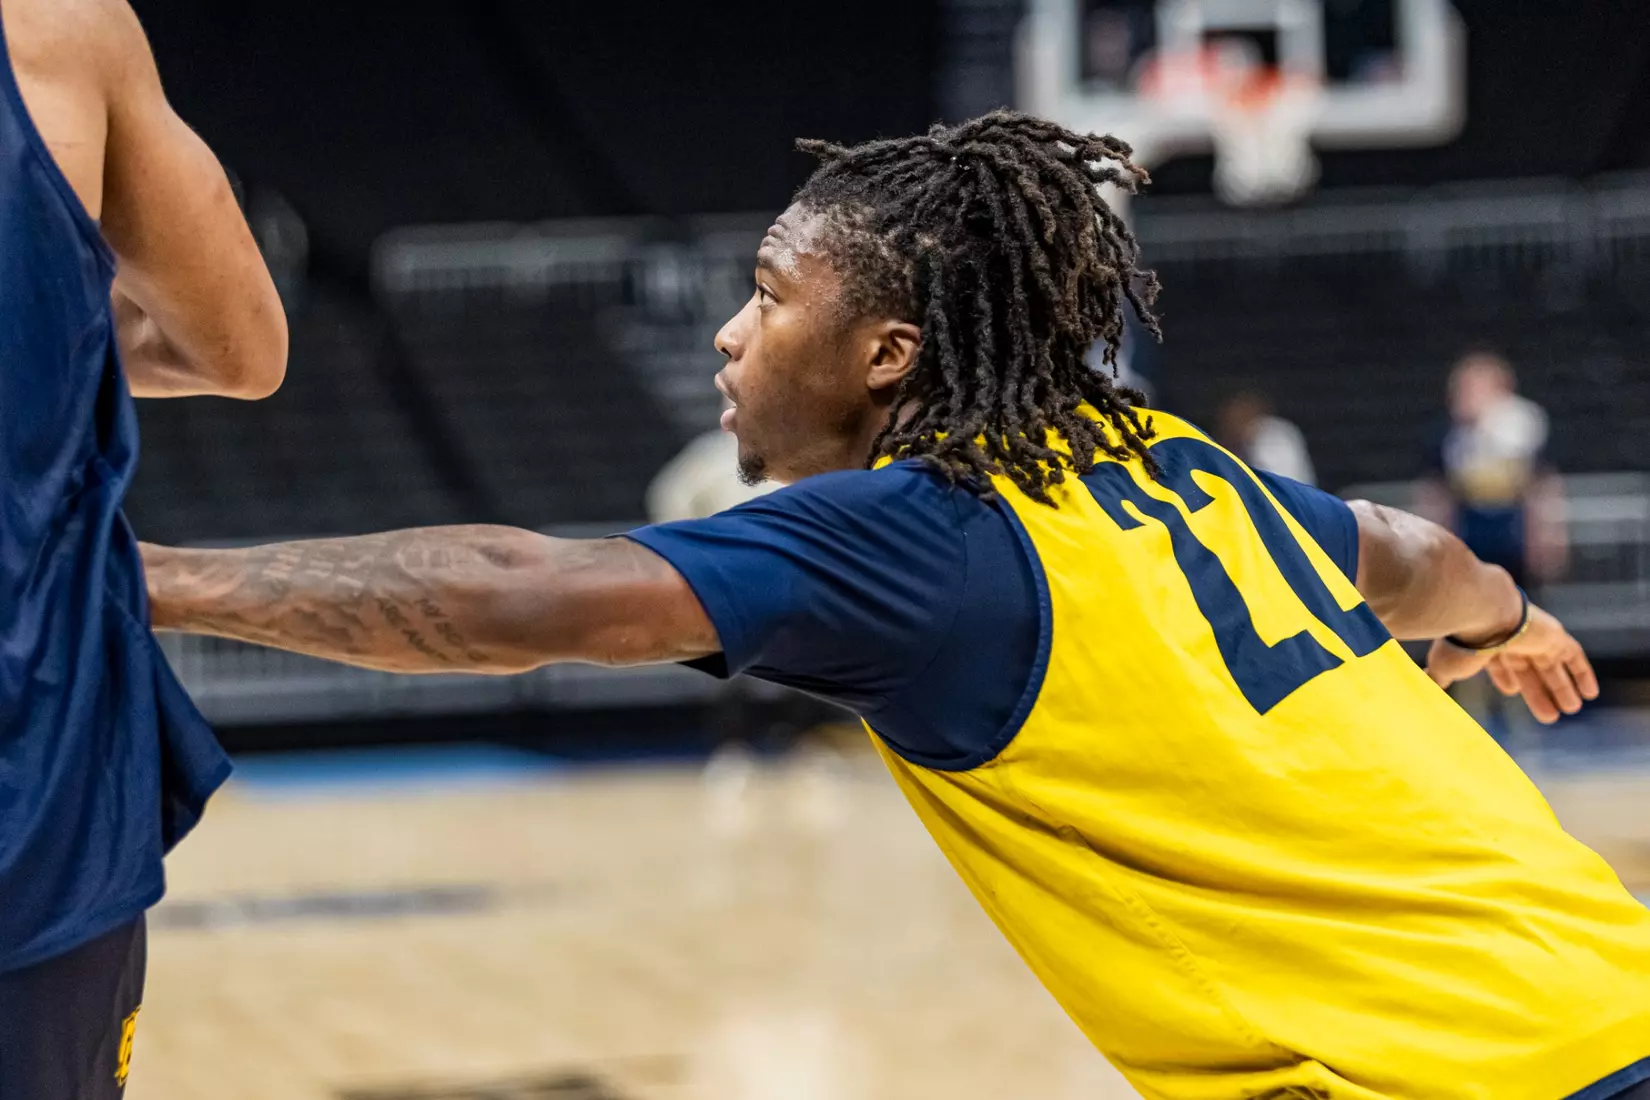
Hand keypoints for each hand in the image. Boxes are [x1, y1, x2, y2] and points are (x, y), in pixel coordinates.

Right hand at [1426, 604, 1598, 723]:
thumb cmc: (1459, 643)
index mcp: (1484, 644)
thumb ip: (1437, 679)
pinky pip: (1573, 655)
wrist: (1479, 612)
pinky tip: (1590, 693)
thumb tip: (1420, 689)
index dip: (1506, 678)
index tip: (1512, 692)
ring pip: (1551, 666)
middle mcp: (1510, 639)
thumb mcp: (1445, 666)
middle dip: (1537, 693)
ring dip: (1560, 688)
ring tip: (1571, 710)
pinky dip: (1582, 674)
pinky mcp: (1554, 637)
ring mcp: (1533, 636)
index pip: (1499, 663)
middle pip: (1528, 670)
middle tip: (1548, 717)